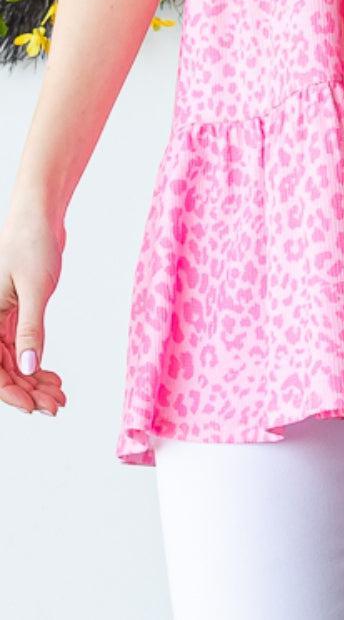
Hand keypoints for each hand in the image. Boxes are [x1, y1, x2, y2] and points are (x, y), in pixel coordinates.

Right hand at [0, 208, 67, 416]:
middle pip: (1, 367)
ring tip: (59, 395)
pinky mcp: (13, 311)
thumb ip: (30, 329)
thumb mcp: (34, 287)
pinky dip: (35, 362)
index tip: (34, 408)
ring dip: (33, 380)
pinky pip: (19, 345)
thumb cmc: (31, 242)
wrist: (39, 213)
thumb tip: (29, 368)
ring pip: (11, 359)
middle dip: (26, 390)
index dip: (10, 392)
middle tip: (56, 405)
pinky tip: (53, 377)